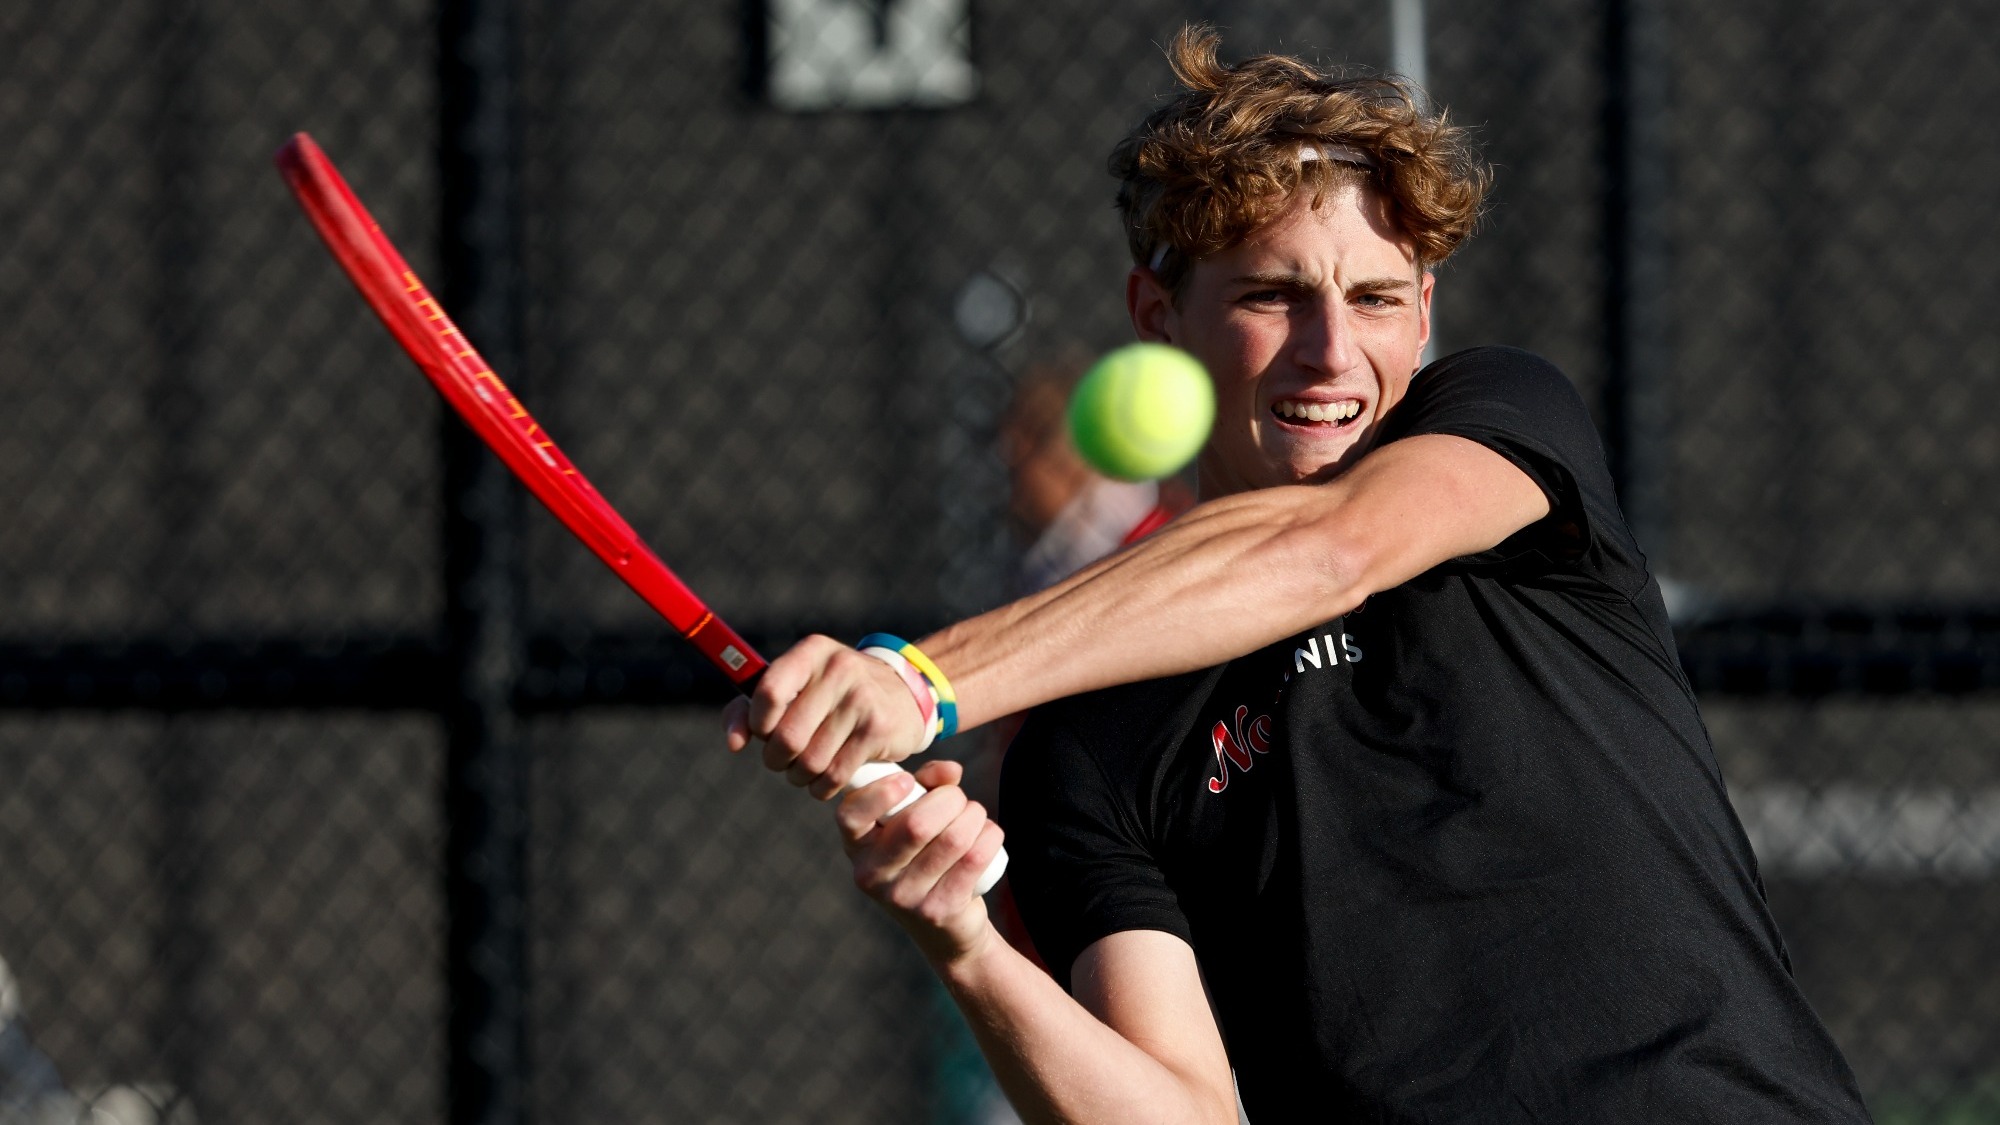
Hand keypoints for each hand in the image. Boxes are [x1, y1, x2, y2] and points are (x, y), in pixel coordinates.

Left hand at [722, 634, 930, 798]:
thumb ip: (752, 707)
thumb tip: (734, 742)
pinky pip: (836, 775)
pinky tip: (824, 781)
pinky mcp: (878, 729)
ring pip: (810, 761)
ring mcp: (862, 699)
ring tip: (804, 770)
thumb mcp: (798, 685)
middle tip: (783, 760)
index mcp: (812, 652)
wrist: (905, 693)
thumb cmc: (834, 693)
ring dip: (799, 776)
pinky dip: (822, 787)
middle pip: (787, 736)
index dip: (758, 723)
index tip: (764, 733)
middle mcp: (839, 669)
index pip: (769, 693)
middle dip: (777, 759)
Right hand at [837, 759, 1005, 965]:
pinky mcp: (939, 910)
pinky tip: (989, 835)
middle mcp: (873, 875)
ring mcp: (905, 897)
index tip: (907, 781)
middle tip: (958, 800)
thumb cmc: (924, 855)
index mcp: (858, 847)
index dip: (879, 792)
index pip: (850, 815)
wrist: (944, 927)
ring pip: (953, 839)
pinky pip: (975, 858)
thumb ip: (927, 783)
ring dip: (975, 816)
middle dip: (950, 800)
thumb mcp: (913, 817)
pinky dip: (990, 837)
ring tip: (975, 817)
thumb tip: (951, 771)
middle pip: (917, 825)